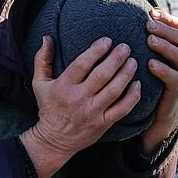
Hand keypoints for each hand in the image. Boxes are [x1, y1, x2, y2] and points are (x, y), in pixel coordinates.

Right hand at [20, 35, 141, 177]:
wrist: (54, 140)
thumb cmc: (48, 108)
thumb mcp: (39, 84)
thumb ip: (42, 60)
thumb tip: (46, 37)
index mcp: (64, 86)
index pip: (82, 64)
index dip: (96, 50)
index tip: (107, 40)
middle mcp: (79, 98)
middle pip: (102, 75)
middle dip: (116, 58)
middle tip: (126, 47)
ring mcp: (93, 112)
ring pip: (114, 90)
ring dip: (126, 74)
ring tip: (133, 62)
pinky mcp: (103, 123)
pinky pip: (122, 109)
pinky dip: (132, 96)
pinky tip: (137, 85)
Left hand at [141, 8, 177, 154]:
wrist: (159, 118)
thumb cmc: (152, 86)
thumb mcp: (152, 62)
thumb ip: (148, 45)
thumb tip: (134, 23)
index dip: (168, 19)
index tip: (152, 12)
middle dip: (165, 30)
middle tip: (148, 25)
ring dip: (165, 47)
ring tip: (150, 40)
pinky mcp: (176, 93)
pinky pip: (174, 79)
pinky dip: (163, 70)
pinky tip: (150, 64)